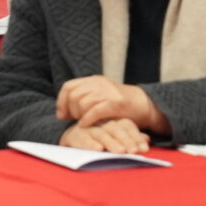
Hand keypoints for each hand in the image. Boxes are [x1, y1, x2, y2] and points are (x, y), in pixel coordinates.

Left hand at [55, 75, 169, 134]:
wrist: (144, 105)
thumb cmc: (120, 106)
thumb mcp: (100, 95)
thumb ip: (84, 98)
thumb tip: (63, 110)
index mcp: (94, 80)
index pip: (68, 87)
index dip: (61, 101)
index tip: (61, 115)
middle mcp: (99, 83)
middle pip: (74, 95)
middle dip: (71, 110)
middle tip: (75, 119)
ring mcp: (107, 92)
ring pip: (82, 103)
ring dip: (79, 115)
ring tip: (83, 121)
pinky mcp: (115, 103)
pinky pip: (94, 111)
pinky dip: (87, 119)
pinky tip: (86, 125)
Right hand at [62, 118, 150, 153]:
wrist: (73, 136)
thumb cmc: (99, 138)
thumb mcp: (115, 137)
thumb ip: (130, 138)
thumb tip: (147, 140)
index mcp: (113, 121)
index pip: (127, 126)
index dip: (136, 137)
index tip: (144, 149)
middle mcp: (102, 123)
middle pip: (116, 129)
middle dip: (126, 141)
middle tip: (134, 151)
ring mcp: (88, 128)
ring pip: (101, 133)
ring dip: (111, 143)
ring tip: (120, 152)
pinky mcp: (75, 135)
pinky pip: (83, 139)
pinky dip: (90, 144)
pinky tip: (98, 149)